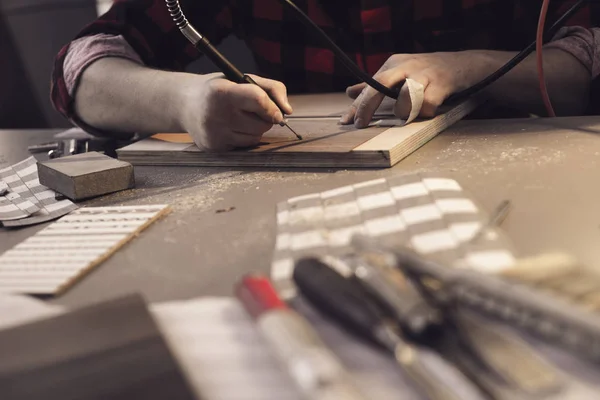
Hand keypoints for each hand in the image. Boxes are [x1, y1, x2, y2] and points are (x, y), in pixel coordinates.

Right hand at [180, 73, 291, 151]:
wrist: (185, 105)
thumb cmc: (219, 89)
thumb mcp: (242, 79)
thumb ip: (271, 88)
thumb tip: (288, 111)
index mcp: (221, 92)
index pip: (258, 99)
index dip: (272, 107)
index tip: (277, 112)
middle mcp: (215, 114)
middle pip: (261, 124)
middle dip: (265, 118)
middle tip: (253, 111)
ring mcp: (214, 133)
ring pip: (255, 137)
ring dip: (256, 129)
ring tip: (241, 118)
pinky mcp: (214, 148)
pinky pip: (245, 146)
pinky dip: (245, 137)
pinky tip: (232, 128)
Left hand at [340, 51, 496, 127]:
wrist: (465, 64)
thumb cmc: (427, 73)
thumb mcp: (400, 74)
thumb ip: (376, 85)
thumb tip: (349, 93)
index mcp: (394, 63)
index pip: (370, 84)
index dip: (357, 104)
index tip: (346, 122)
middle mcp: (407, 65)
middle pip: (380, 83)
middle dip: (368, 105)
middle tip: (361, 124)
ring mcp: (425, 73)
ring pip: (406, 96)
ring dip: (404, 111)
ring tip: (409, 113)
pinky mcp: (442, 84)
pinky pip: (427, 105)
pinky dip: (426, 113)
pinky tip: (429, 111)